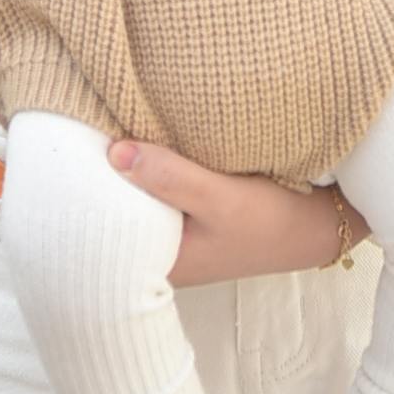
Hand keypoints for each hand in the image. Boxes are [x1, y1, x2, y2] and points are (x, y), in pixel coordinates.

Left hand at [108, 140, 368, 286]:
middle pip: (119, 213)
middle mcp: (166, 255)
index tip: (71, 154)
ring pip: (139, 201)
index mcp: (163, 264)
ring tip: (106, 129)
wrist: (321, 225)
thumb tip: (114, 151)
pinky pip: (159, 192)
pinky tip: (146, 142)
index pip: (106, 231)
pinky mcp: (193, 218)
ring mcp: (180, 236)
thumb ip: (170, 176)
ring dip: (131, 171)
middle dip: (105, 178)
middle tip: (83, 132)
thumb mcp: (221, 198)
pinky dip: (153, 170)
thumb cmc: (272, 220)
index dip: (87, 195)